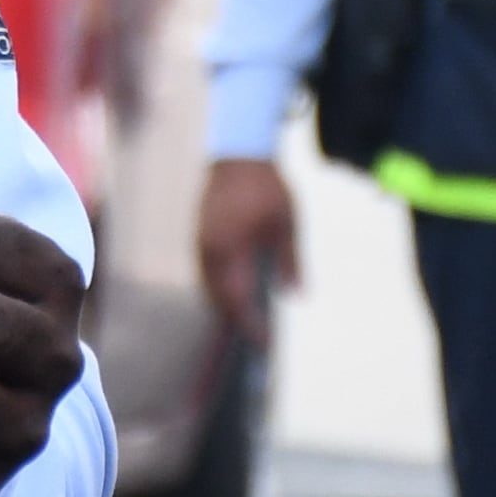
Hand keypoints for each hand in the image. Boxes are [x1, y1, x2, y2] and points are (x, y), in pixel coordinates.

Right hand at [198, 157, 298, 337]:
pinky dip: (220, 289)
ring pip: (210, 288)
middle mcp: (210, 251)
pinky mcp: (200, 237)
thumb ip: (290, 261)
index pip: (237, 300)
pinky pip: (207, 273)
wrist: (238, 155)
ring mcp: (201, 244)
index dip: (249, 325)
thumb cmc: (266, 188)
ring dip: (226, 306)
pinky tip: (236, 294)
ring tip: (248, 322)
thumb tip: (295, 296)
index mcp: (230, 249)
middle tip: (258, 338)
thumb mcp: (287, 224)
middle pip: (219, 299)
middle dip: (236, 322)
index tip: (264, 342)